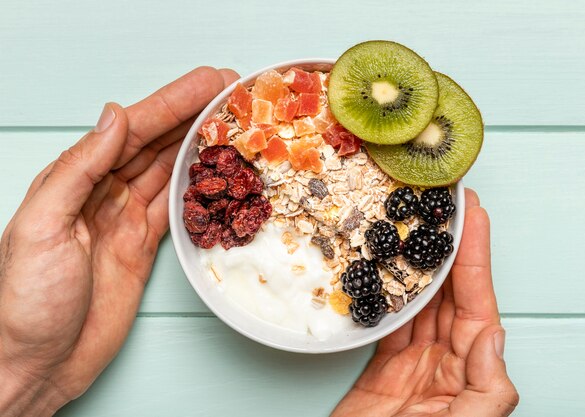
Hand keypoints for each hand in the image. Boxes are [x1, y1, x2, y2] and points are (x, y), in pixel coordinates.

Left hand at [0, 67, 238, 415]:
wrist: (34, 363)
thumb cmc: (24, 300)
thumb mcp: (42, 226)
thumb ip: (79, 169)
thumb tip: (115, 116)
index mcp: (75, 181)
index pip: (132, 131)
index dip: (171, 103)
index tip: (207, 83)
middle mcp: (102, 194)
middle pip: (156, 144)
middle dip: (192, 114)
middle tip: (229, 91)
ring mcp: (125, 221)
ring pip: (168, 171)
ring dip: (198, 145)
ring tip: (230, 122)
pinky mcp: (142, 249)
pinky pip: (174, 209)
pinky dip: (196, 187)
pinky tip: (214, 172)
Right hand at [332, 189, 518, 416]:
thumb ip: (488, 385)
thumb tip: (494, 333)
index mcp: (474, 370)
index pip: (478, 300)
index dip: (476, 254)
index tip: (473, 214)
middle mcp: (448, 360)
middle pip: (450, 291)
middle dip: (449, 247)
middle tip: (442, 205)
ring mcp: (414, 362)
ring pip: (420, 301)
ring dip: (418, 263)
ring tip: (415, 225)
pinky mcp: (383, 367)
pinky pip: (390, 321)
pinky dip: (388, 292)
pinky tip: (385, 268)